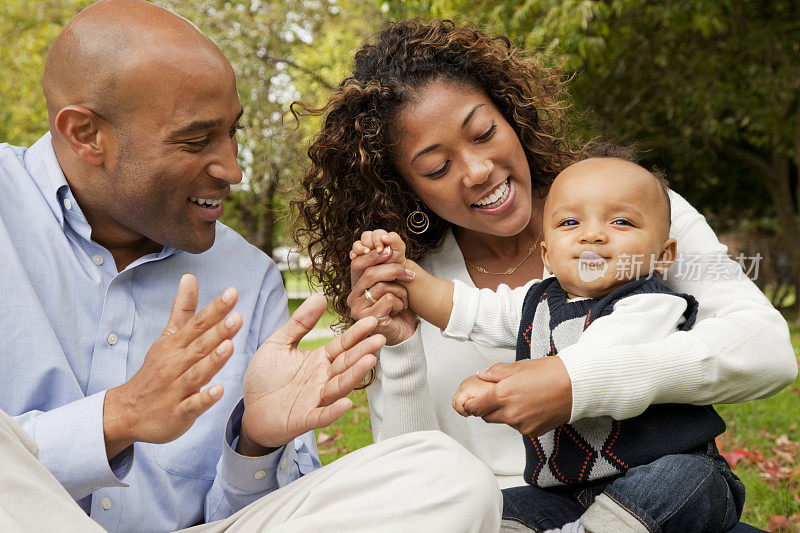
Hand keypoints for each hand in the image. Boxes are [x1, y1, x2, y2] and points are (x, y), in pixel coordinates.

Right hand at [103, 274, 242, 459]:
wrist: (127, 411)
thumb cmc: (155, 370)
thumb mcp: (167, 338)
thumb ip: (183, 310)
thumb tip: (190, 277)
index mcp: (175, 345)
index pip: (198, 323)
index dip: (215, 309)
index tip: (232, 293)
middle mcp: (175, 364)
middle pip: (199, 346)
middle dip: (218, 332)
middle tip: (238, 317)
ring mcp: (176, 389)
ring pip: (197, 373)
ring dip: (213, 360)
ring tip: (229, 346)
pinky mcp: (178, 413)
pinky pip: (192, 406)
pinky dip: (204, 399)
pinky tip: (219, 390)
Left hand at [237, 294, 383, 453]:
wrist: (248, 410)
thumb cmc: (265, 377)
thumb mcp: (279, 343)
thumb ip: (299, 323)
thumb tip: (320, 296)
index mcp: (318, 360)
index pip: (342, 345)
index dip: (356, 333)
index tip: (371, 319)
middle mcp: (322, 379)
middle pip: (346, 363)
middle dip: (363, 351)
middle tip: (379, 339)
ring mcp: (316, 399)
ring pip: (339, 386)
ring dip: (355, 375)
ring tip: (369, 360)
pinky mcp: (304, 418)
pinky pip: (322, 414)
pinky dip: (334, 410)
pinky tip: (347, 403)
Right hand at [348, 230, 416, 344]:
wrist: (406, 332)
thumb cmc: (399, 307)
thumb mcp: (394, 282)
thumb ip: (388, 263)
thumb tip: (390, 237)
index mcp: (356, 286)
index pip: (358, 263)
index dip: (374, 255)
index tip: (391, 251)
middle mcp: (353, 297)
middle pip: (371, 273)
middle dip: (394, 270)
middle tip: (410, 274)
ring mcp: (358, 309)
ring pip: (382, 286)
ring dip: (400, 292)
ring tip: (404, 300)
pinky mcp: (368, 319)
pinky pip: (388, 299)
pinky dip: (400, 302)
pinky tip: (400, 310)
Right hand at [349, 229, 406, 265]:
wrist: (394, 276)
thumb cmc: (397, 261)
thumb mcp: (399, 249)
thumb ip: (395, 239)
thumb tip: (384, 236)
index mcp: (381, 237)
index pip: (376, 233)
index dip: (377, 240)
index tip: (381, 249)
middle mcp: (371, 242)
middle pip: (365, 237)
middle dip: (370, 243)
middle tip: (376, 252)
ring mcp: (364, 250)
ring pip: (357, 244)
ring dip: (360, 248)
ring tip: (365, 252)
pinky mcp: (358, 258)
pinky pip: (352, 253)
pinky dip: (353, 254)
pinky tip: (355, 257)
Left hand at [454, 357, 572, 436]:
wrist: (577, 386)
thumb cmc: (550, 373)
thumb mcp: (518, 367)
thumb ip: (495, 373)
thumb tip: (482, 375)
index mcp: (502, 395)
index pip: (475, 407)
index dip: (470, 404)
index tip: (470, 401)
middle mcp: (510, 414)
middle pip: (487, 417)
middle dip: (487, 408)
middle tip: (496, 396)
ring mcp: (522, 425)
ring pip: (504, 422)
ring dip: (505, 413)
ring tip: (520, 398)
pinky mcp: (534, 432)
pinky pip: (519, 426)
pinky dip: (520, 419)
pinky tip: (531, 406)